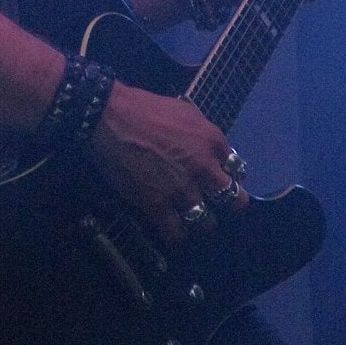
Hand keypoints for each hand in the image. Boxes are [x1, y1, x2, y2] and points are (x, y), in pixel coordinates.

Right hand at [88, 82, 247, 243]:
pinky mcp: (157, 205)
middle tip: (216, 204)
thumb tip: (210, 147)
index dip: (230, 175)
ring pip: (206, 222)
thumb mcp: (184, 110)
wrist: (109, 118)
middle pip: (233, 200)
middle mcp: (203, 167)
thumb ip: (202, 132)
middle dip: (228, 205)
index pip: (236, 167)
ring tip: (193, 219)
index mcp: (211, 140)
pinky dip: (176, 235)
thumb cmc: (144, 109)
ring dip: (201, 223)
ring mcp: (181, 189)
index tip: (222, 179)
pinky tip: (172, 230)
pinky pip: (176, 233)